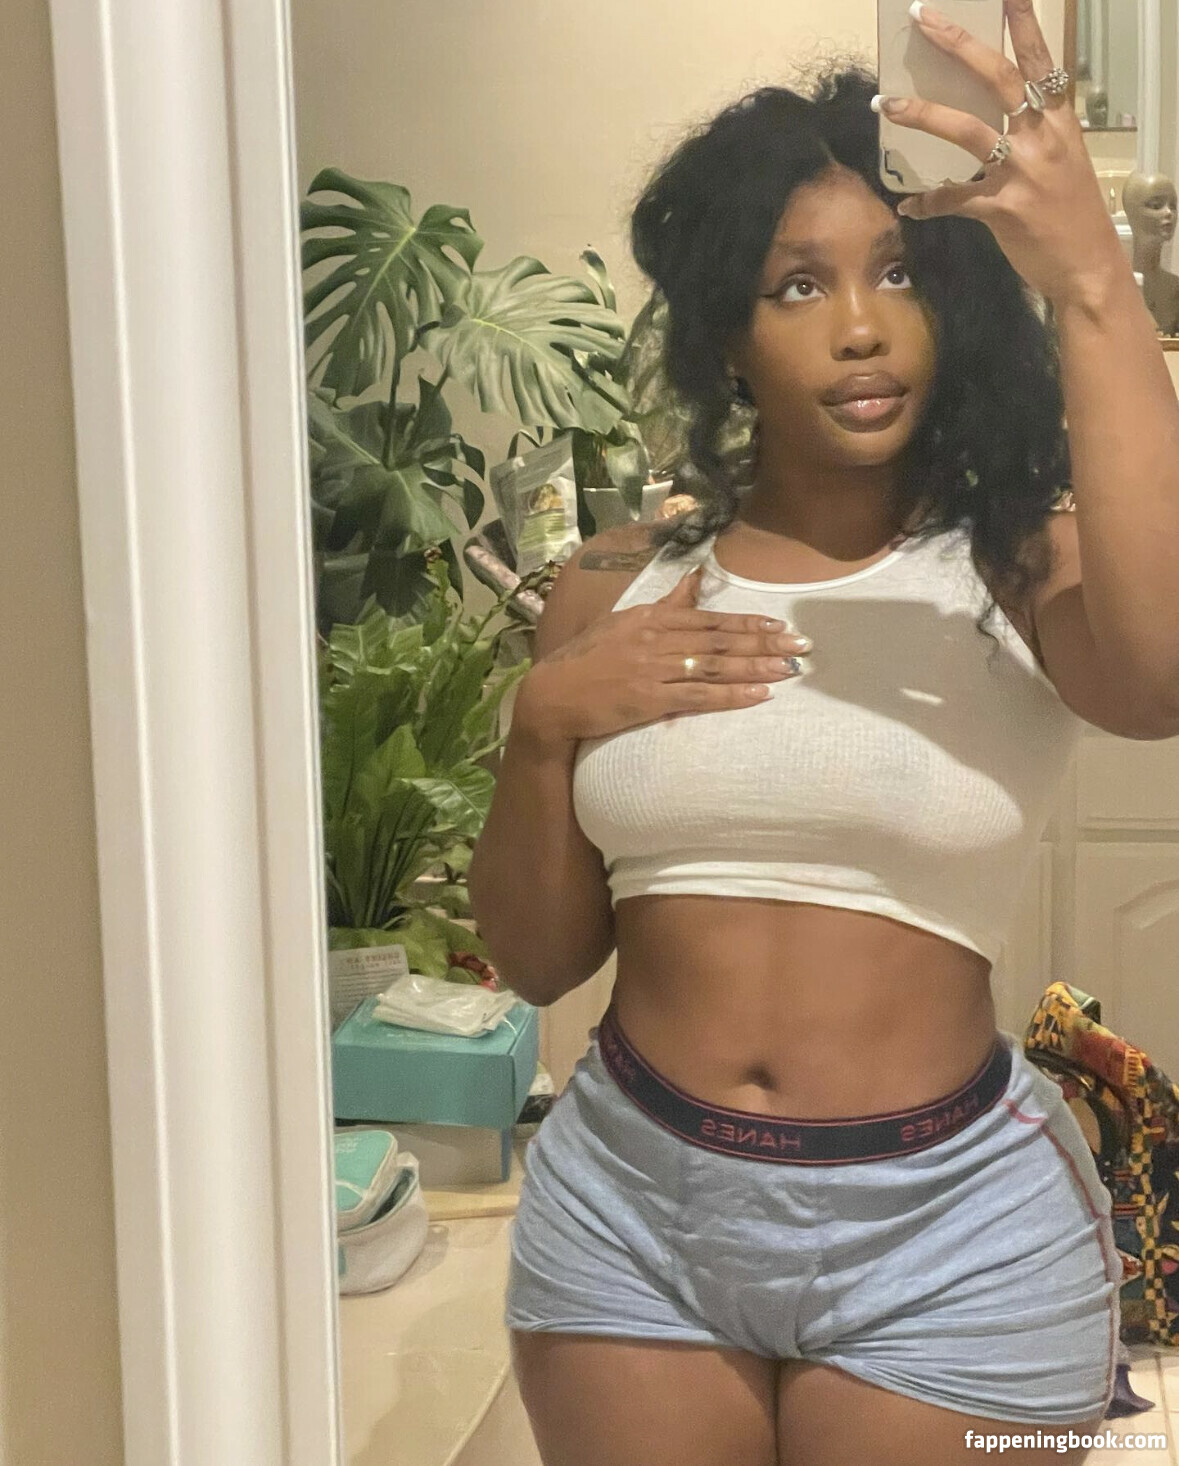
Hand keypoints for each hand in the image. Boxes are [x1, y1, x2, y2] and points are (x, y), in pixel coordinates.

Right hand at [512, 564, 812, 745]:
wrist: (552, 694)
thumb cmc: (586, 659)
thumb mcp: (624, 621)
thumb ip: (665, 604)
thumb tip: (695, 579)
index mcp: (651, 617)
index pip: (709, 619)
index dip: (747, 624)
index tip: (779, 626)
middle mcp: (656, 639)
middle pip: (720, 641)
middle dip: (764, 644)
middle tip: (801, 647)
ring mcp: (653, 669)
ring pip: (715, 666)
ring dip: (756, 668)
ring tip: (789, 669)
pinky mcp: (648, 699)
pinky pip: (699, 697)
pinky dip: (731, 696)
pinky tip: (759, 695)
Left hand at [878, 0, 1127, 308]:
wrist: (1088, 265)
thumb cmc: (1072, 213)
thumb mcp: (1064, 160)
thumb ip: (1034, 134)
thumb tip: (998, 121)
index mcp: (1059, 120)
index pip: (1040, 59)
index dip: (1023, 22)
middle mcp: (1042, 137)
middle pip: (997, 77)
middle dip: (958, 44)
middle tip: (924, 19)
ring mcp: (1022, 172)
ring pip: (966, 129)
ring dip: (923, 114)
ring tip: (888, 104)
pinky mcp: (1003, 209)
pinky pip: (954, 200)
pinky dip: (928, 202)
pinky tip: (909, 206)